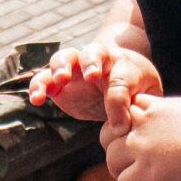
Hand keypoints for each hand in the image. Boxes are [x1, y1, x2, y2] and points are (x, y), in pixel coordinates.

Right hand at [29, 42, 158, 121]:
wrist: (117, 79)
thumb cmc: (135, 90)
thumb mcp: (144, 96)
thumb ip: (137, 107)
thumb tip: (124, 128)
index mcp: (123, 64)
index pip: (121, 79)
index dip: (120, 103)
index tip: (120, 127)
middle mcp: (98, 60)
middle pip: (92, 52)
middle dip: (92, 63)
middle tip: (92, 77)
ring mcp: (75, 69)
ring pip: (64, 57)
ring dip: (61, 66)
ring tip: (60, 80)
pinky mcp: (58, 84)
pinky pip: (44, 79)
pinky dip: (38, 86)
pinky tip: (36, 99)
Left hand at [102, 87, 180, 180]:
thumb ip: (171, 115)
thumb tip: (170, 125)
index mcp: (156, 108)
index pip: (125, 109)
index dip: (128, 127)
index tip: (140, 141)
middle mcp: (144, 125)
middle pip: (107, 134)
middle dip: (115, 150)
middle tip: (133, 164)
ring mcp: (144, 149)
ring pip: (111, 160)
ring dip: (122, 173)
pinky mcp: (148, 174)